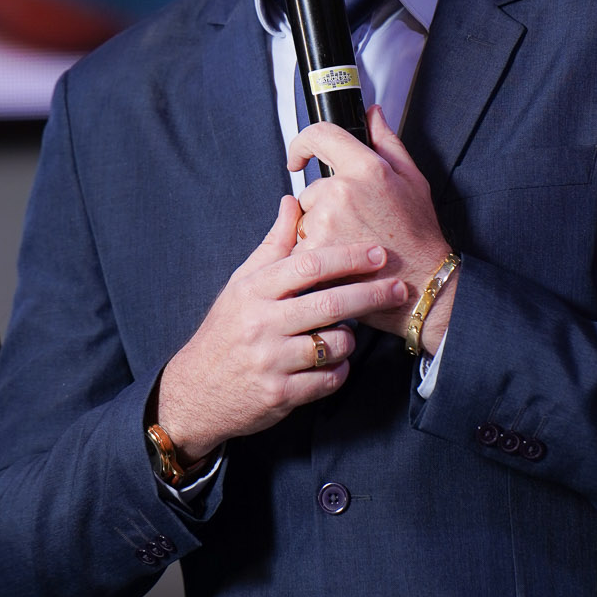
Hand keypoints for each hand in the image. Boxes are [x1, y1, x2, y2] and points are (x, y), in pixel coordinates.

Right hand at [153, 195, 406, 463]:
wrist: (196, 392)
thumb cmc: (226, 330)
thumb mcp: (242, 283)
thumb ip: (274, 244)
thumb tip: (293, 201)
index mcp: (254, 290)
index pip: (307, 265)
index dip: (348, 256)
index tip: (378, 252)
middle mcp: (262, 324)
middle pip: (329, 305)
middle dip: (371, 294)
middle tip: (400, 288)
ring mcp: (272, 361)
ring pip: (335, 344)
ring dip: (351, 338)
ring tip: (347, 332)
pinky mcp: (281, 395)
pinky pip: (330, 380)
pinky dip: (340, 369)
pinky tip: (334, 361)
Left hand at [289, 107, 457, 345]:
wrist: (423, 284)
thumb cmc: (419, 234)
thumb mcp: (413, 180)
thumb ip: (387, 142)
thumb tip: (372, 113)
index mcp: (367, 168)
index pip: (320, 134)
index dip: (303, 142)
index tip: (298, 156)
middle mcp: (342, 190)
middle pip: (311, 189)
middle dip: (324, 205)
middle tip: (355, 227)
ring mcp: (326, 221)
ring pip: (304, 219)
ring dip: (318, 230)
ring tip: (351, 245)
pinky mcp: (315, 251)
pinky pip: (300, 245)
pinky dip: (314, 253)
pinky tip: (340, 262)